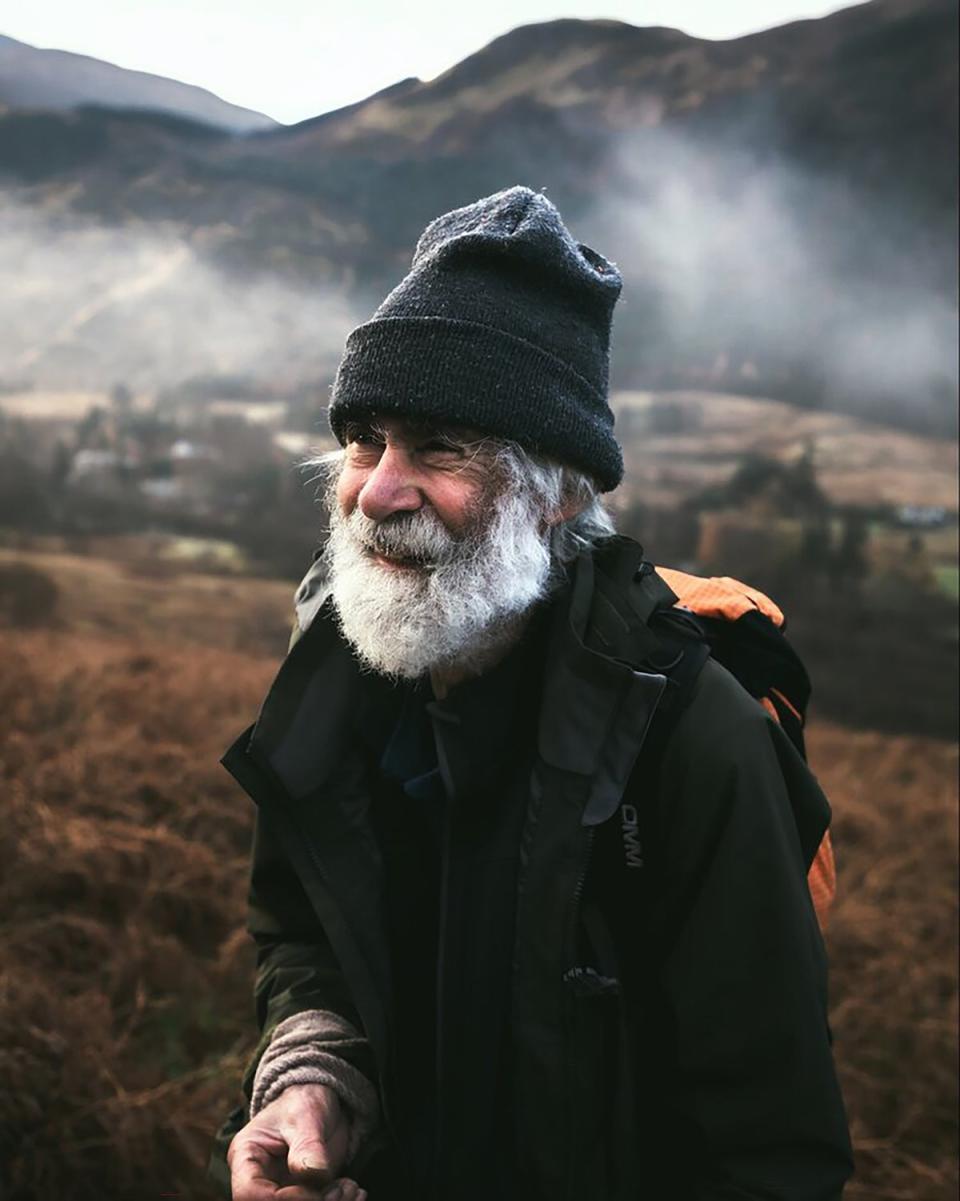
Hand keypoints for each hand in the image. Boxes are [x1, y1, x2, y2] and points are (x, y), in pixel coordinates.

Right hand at [228, 1083, 367, 1200]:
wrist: (323, 1102)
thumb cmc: (306, 1101)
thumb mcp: (306, 1115)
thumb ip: (308, 1145)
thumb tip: (314, 1175)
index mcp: (247, 1157)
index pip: (249, 1193)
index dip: (281, 1200)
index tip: (313, 1191)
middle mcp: (260, 1180)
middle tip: (342, 1191)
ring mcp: (282, 1191)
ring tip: (352, 1189)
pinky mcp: (304, 1196)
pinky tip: (354, 1191)